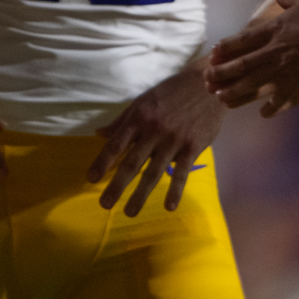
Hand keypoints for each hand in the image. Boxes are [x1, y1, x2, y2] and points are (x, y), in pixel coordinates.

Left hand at [88, 65, 224, 215]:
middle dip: (117, 185)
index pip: (116, 144)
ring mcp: (173, 140)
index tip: (90, 179)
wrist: (207, 85)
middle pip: (132, 162)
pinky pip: (182, 173)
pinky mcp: (192, 147)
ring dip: (141, 194)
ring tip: (130, 212)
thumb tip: (99, 133)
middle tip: (104, 204)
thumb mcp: (143, 101)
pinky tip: (169, 206)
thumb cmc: (171, 92)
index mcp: (139, 117)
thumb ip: (122, 120)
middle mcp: (153, 130)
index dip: (102, 162)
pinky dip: (175, 190)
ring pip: (154, 172)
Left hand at [205, 0, 298, 116]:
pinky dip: (270, 106)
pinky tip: (263, 112)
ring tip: (222, 99)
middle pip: (241, 65)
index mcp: (274, 30)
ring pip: (253, 85)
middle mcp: (274, 52)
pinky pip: (279, 99)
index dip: (226, 48)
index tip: (214, 54)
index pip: (243, 40)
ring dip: (235, 92)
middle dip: (222, 74)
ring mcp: (284, 71)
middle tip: (208, 81)